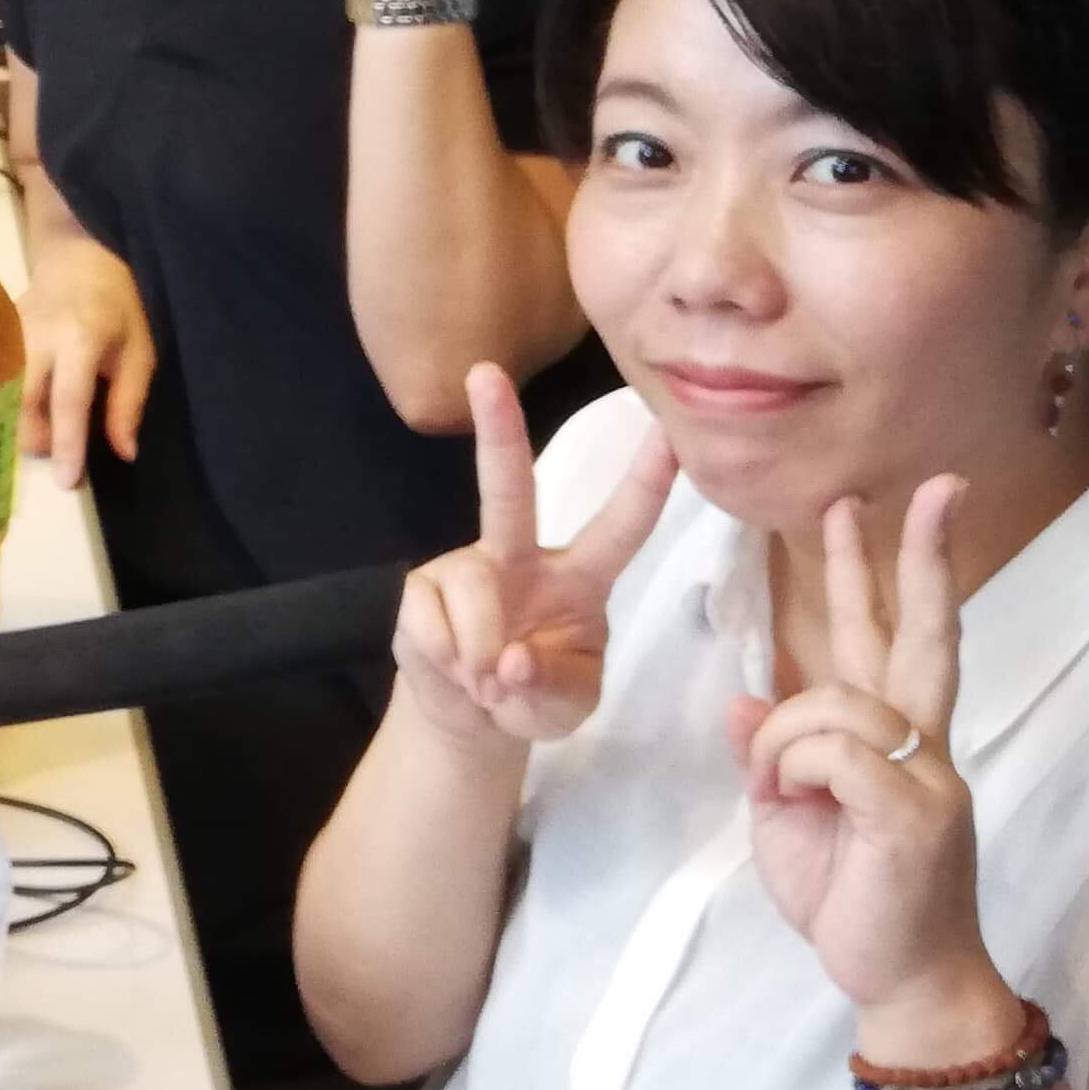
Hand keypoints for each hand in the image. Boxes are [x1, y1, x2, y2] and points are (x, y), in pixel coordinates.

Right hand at [17, 232, 153, 490]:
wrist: (75, 256)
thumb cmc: (116, 305)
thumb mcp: (139, 352)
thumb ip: (128, 403)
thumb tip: (124, 453)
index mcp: (80, 340)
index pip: (69, 401)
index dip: (68, 444)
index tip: (67, 481)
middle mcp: (37, 339)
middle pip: (25, 405)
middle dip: (39, 440)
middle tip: (59, 450)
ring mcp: (8, 337)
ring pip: (5, 399)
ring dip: (24, 424)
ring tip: (48, 427)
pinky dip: (11, 407)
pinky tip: (27, 409)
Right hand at [390, 362, 678, 752]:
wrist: (469, 716)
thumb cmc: (536, 695)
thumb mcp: (567, 706)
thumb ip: (552, 688)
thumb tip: (508, 659)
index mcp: (580, 576)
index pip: (619, 526)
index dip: (645, 484)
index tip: (667, 434)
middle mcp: (521, 557)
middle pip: (510, 488)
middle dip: (499, 429)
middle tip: (484, 373)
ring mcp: (466, 568)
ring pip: (473, 587)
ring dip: (483, 654)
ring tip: (486, 685)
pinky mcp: (420, 589)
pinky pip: (432, 621)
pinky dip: (449, 661)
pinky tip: (457, 673)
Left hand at [733, 480, 1015, 1055]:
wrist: (898, 978)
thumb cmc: (848, 897)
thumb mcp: (786, 815)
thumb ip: (770, 752)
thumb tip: (746, 695)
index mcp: (894, 739)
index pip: (901, 636)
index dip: (900, 571)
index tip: (902, 506)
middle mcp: (921, 744)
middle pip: (919, 635)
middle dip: (919, 558)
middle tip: (930, 488)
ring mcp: (926, 776)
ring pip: (831, 703)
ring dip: (780, 742)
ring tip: (777, 795)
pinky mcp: (914, 813)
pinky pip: (833, 755)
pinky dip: (793, 773)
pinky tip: (793, 803)